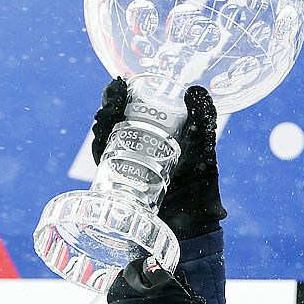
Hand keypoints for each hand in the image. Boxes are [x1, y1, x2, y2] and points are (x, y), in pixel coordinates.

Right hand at [91, 78, 225, 240]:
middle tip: (115, 91)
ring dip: (102, 119)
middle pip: (115, 119)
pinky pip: (102, 159)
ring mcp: (125, 163)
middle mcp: (136, 147)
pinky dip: (99, 144)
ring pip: (104, 135)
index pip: (133, 109)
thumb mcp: (204, 148)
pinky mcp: (117, 181)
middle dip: (110, 103)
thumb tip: (197, 89)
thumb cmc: (202, 186)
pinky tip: (101, 132)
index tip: (122, 81)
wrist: (194, 222)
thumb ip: (203, 119)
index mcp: (155, 136)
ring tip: (106, 109)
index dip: (123, 94)